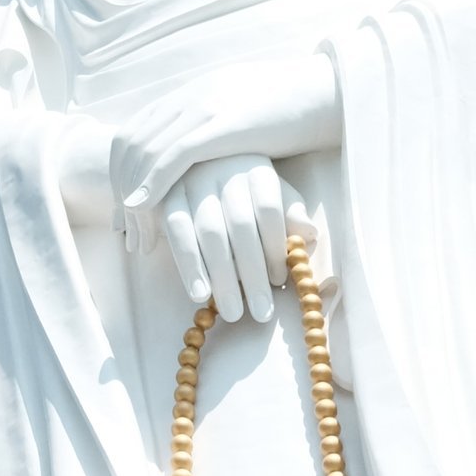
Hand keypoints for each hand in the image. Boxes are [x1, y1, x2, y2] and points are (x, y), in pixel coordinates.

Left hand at [110, 53, 340, 231]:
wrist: (323, 90)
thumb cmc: (288, 109)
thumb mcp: (237, 113)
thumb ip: (211, 127)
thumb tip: (195, 155)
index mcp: (189, 94)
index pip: (133, 133)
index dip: (119, 173)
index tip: (123, 210)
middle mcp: (189, 98)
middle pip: (131, 146)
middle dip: (119, 190)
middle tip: (125, 232)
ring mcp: (204, 107)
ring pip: (147, 153)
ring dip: (136, 198)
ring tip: (138, 235)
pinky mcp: (223, 124)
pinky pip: (174, 155)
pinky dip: (152, 181)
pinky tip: (142, 206)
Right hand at [160, 157, 303, 320]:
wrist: (195, 162)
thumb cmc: (245, 190)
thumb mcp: (274, 192)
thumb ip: (291, 212)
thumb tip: (309, 233)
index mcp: (256, 170)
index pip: (269, 209)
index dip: (275, 246)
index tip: (280, 281)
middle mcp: (225, 172)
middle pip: (241, 225)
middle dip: (252, 273)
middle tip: (262, 313)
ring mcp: (193, 182)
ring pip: (208, 232)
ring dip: (222, 276)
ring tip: (233, 312)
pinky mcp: (166, 196)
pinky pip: (176, 232)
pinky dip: (189, 265)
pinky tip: (200, 295)